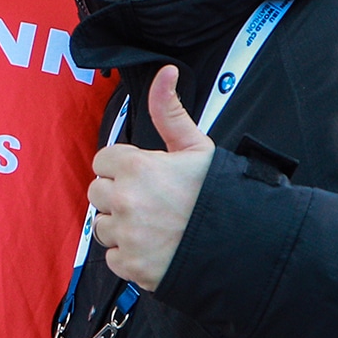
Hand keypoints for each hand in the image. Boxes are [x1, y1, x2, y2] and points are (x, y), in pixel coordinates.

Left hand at [86, 66, 213, 291]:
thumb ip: (170, 110)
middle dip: (118, 194)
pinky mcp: (131, 266)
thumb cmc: (219, 193)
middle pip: (97, 193)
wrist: (241, 243)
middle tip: (150, 200)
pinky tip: (154, 247)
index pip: (103, 161)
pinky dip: (128, 255)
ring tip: (153, 225)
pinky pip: (111, 257)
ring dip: (120, 226)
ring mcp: (126, 235)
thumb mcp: (197, 146)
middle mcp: (124, 200)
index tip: (145, 174)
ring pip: (101, 226)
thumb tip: (165, 71)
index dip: (123, 166)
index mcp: (135, 166)